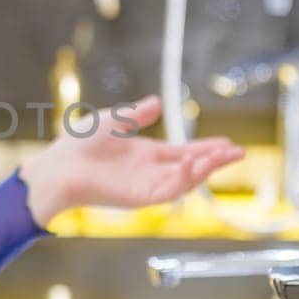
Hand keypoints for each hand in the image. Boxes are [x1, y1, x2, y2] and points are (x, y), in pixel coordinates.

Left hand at [19, 94, 245, 226]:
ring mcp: (146, 185)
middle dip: (216, 161)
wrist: (60, 164)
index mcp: (147, 154)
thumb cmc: (80, 143)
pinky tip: (195, 165)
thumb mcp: (114, 120)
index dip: (207, 148)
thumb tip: (158, 101)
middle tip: (239, 152)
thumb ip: (137, 114)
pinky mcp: (138, 197)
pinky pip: (168, 191)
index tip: (229, 144)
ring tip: (223, 156)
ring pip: (184, 182)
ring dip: (205, 169)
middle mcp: (150, 171)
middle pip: (192, 168)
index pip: (185, 152)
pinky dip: (184, 180)